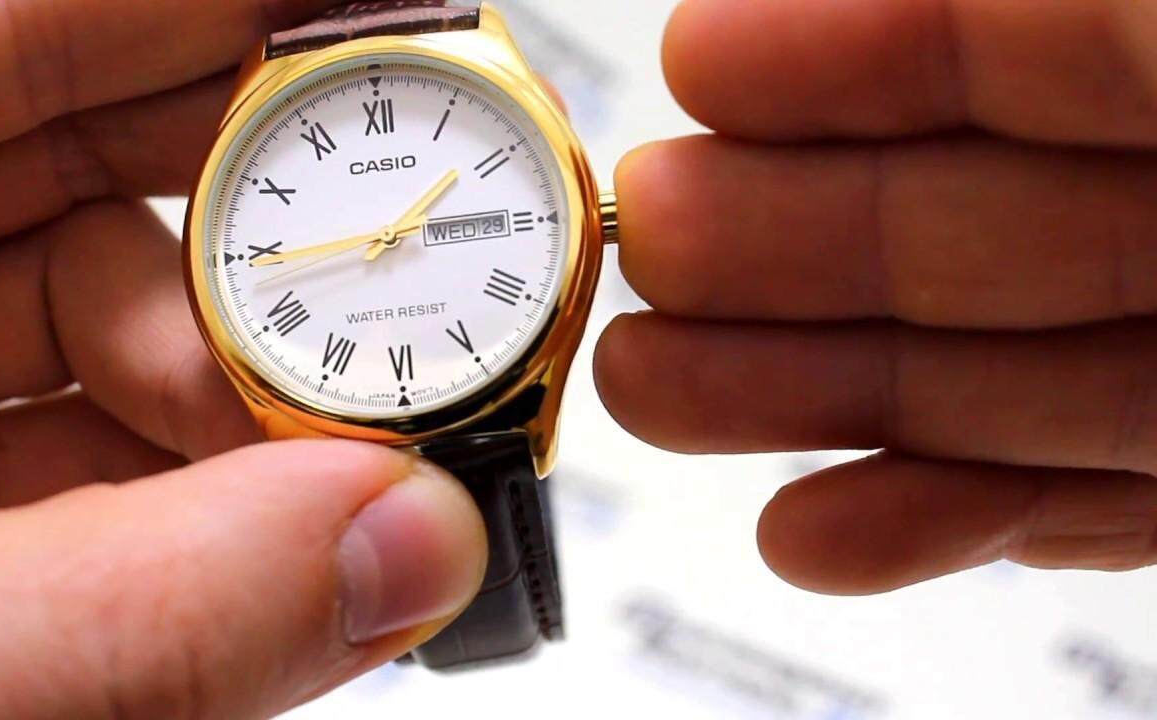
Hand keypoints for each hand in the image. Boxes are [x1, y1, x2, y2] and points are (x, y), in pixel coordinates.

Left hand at [0, 1, 484, 717]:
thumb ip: (150, 606)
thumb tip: (407, 538)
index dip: (177, 8)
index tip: (350, 8)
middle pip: (46, 164)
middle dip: (237, 212)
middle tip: (382, 232)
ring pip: (81, 317)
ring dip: (233, 384)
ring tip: (324, 459)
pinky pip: (75, 442)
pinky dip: (191, 484)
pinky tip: (266, 526)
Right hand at [599, 0, 1156, 594]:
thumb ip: (1048, 11)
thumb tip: (816, 2)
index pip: (1009, 40)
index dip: (844, 59)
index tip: (702, 65)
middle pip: (965, 224)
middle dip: (776, 239)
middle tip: (646, 247)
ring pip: (993, 376)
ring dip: (804, 396)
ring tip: (659, 393)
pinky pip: (1074, 502)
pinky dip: (934, 526)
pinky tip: (815, 532)